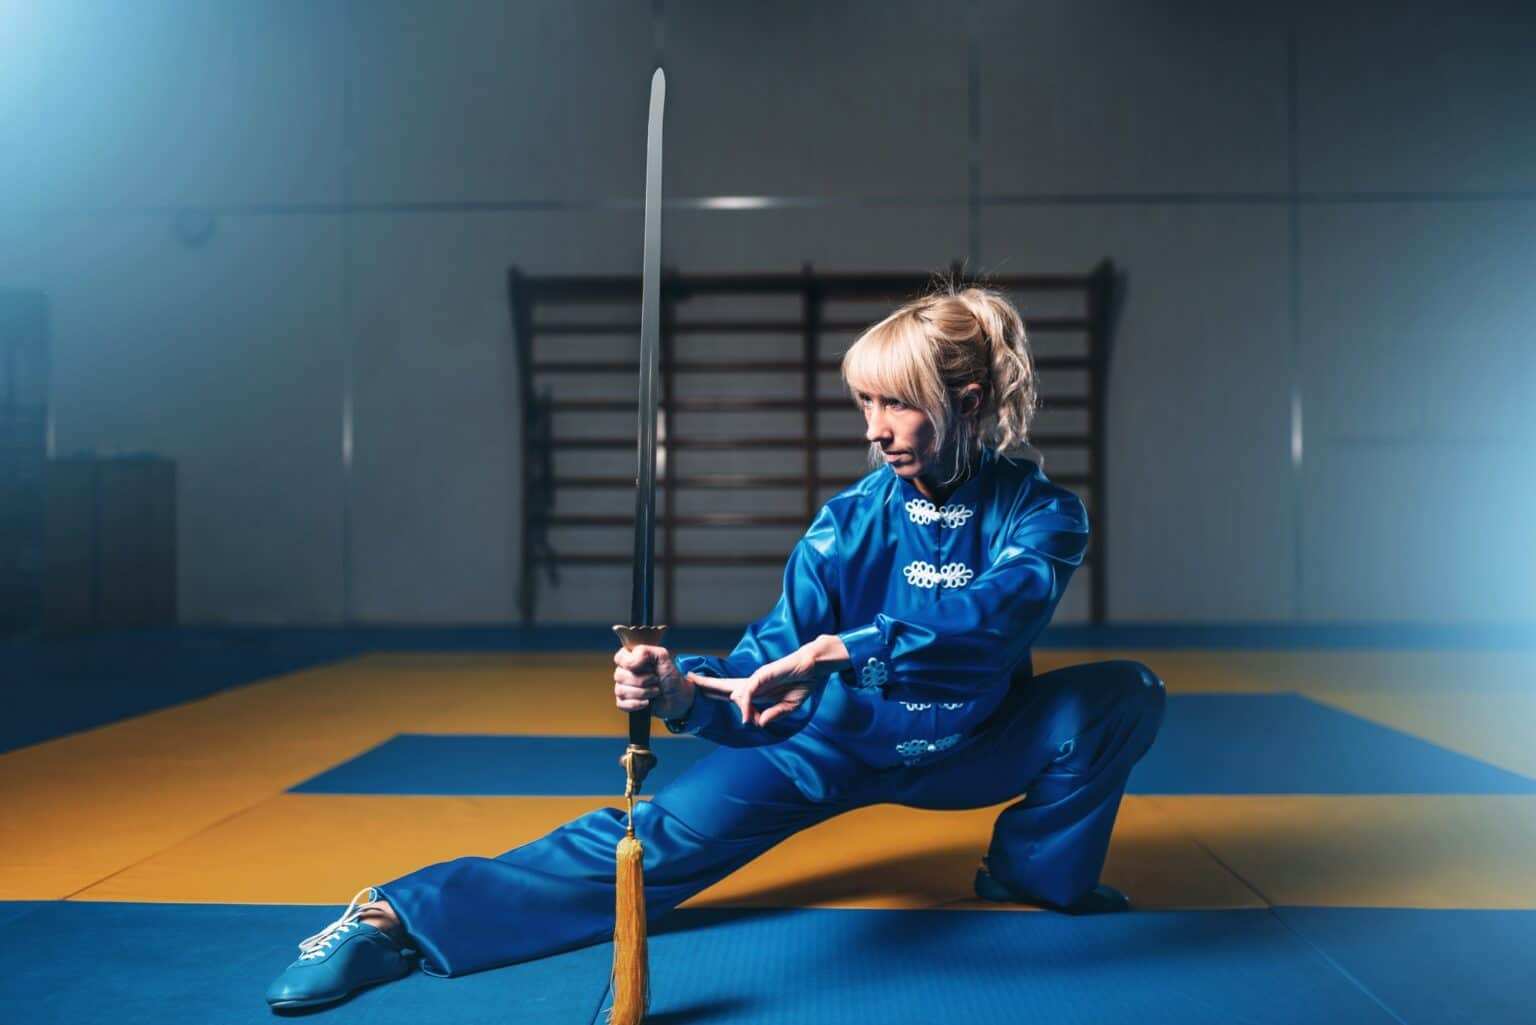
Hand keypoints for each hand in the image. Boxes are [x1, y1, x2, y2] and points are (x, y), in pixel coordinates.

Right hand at [613, 644, 694, 719]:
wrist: (678, 697)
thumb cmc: (670, 676)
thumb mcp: (663, 657)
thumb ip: (647, 651)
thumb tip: (632, 660)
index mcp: (630, 658)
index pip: (619, 658)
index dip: (633, 664)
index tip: (650, 667)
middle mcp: (624, 672)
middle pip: (619, 676)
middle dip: (643, 681)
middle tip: (656, 680)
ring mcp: (623, 688)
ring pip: (621, 691)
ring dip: (643, 693)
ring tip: (655, 691)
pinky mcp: (625, 702)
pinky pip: (621, 704)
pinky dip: (637, 704)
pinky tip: (647, 702)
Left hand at [689, 635, 848, 727]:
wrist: (814, 668)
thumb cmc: (801, 684)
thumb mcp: (787, 707)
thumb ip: (773, 715)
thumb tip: (756, 722)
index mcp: (758, 691)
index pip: (732, 693)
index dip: (715, 692)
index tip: (700, 691)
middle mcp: (753, 684)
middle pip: (724, 686)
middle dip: (705, 685)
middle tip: (686, 680)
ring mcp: (757, 679)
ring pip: (734, 691)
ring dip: (715, 691)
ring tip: (696, 683)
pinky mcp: (763, 676)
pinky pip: (749, 693)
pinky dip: (746, 705)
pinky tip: (748, 716)